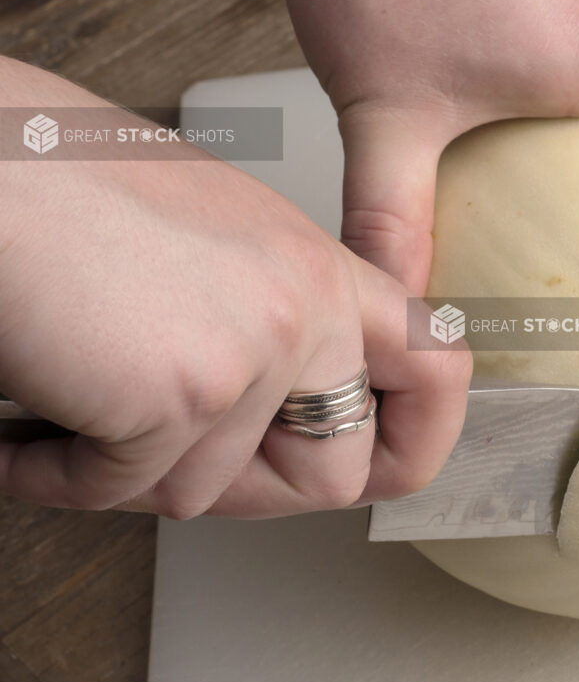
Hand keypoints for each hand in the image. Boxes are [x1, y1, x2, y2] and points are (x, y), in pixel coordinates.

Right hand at [0, 58, 470, 517]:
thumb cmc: (55, 187)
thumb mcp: (206, 242)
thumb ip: (265, 323)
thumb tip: (282, 421)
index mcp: (317, 265)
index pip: (434, 369)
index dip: (419, 439)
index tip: (382, 467)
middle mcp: (305, 303)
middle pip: (333, 475)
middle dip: (245, 494)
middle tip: (168, 463)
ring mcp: (254, 348)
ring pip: (208, 493)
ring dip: (126, 474)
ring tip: (73, 407)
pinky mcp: (181, 390)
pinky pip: (122, 490)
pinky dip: (57, 475)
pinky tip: (23, 430)